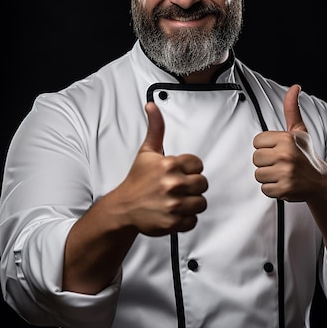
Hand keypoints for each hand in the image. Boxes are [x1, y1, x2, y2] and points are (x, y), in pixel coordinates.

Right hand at [116, 102, 207, 234]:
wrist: (124, 208)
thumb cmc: (137, 180)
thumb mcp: (147, 152)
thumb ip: (155, 128)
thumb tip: (152, 105)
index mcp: (169, 164)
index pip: (198, 164)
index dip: (189, 169)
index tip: (178, 173)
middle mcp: (173, 183)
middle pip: (203, 184)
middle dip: (192, 186)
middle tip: (177, 188)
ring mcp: (174, 204)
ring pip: (201, 203)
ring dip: (191, 203)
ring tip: (176, 200)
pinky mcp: (173, 222)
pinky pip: (193, 220)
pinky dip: (185, 219)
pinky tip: (174, 212)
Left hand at [253, 84, 325, 201]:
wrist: (321, 181)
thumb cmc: (306, 154)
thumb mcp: (300, 131)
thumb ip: (292, 109)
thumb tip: (295, 87)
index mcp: (286, 138)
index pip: (256, 141)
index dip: (266, 147)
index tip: (278, 150)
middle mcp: (286, 155)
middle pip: (255, 158)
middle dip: (266, 162)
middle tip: (281, 163)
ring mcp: (285, 173)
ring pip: (258, 174)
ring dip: (268, 176)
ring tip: (282, 173)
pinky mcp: (284, 189)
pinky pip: (264, 189)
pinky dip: (272, 189)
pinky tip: (284, 183)